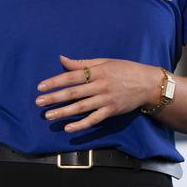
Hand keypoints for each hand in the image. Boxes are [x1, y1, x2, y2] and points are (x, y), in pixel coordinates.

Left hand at [35, 55, 160, 132]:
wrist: (148, 84)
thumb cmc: (124, 69)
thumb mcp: (103, 62)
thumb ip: (81, 63)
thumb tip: (61, 59)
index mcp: (97, 72)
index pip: (71, 77)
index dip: (55, 81)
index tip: (41, 86)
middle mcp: (100, 86)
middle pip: (73, 93)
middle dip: (54, 98)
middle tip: (39, 102)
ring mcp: (106, 100)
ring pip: (81, 107)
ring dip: (63, 112)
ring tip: (49, 115)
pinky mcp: (112, 111)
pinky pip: (94, 119)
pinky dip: (81, 124)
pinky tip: (69, 127)